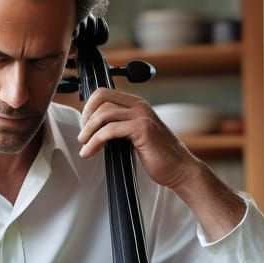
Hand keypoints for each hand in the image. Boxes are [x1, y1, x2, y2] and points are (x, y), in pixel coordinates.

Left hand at [77, 88, 245, 239]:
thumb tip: (96, 128)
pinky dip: (95, 142)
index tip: (84, 124)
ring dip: (88, 132)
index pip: (104, 93)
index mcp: (137, 104)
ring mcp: (141, 116)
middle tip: (83, 136)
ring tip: (84, 147)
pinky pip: (109, 130)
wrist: (180, 170)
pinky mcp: (142, 129)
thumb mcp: (136, 136)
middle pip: (101, 98)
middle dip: (86, 117)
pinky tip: (90, 152)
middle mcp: (139, 105)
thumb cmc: (159, 156)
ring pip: (103, 114)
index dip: (89, 106)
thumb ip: (121, 127)